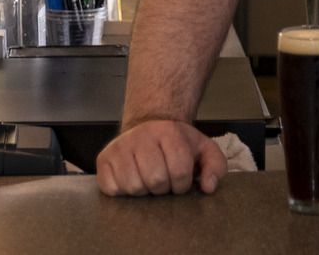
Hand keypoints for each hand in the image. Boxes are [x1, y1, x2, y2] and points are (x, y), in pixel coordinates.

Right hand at [96, 119, 227, 196]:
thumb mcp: (203, 149)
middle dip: (164, 188)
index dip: (183, 183)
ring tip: (148, 181)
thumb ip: (215, 166)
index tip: (180, 179)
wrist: (149, 127)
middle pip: (155, 180)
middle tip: (163, 180)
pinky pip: (112, 188)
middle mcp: (141, 135)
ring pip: (133, 186)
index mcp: (168, 131)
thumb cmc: (176, 143)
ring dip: (144, 191)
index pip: (179, 171)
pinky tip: (131, 180)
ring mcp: (119, 147)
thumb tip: (208, 187)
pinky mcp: (103, 159)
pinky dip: (122, 192)